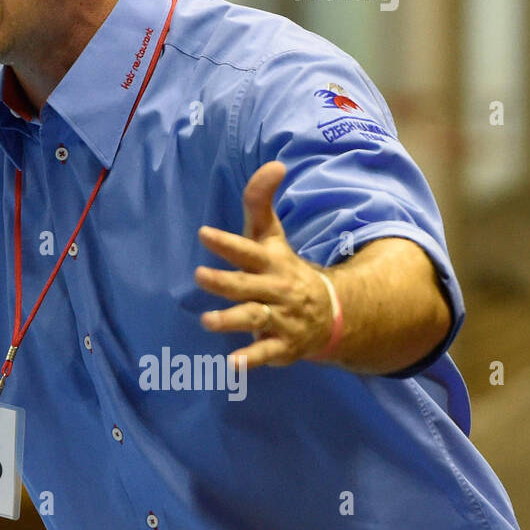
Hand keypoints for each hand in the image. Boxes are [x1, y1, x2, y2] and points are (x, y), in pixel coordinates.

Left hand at [194, 161, 334, 368]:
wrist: (331, 312)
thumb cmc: (285, 268)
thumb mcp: (273, 236)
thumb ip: (262, 202)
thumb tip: (274, 163)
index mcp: (271, 262)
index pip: (248, 250)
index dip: (227, 242)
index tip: (203, 233)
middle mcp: (275, 289)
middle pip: (247, 285)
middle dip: (224, 282)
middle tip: (198, 276)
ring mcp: (280, 318)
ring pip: (253, 318)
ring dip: (231, 320)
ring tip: (207, 321)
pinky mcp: (281, 345)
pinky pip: (266, 353)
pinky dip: (250, 360)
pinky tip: (232, 365)